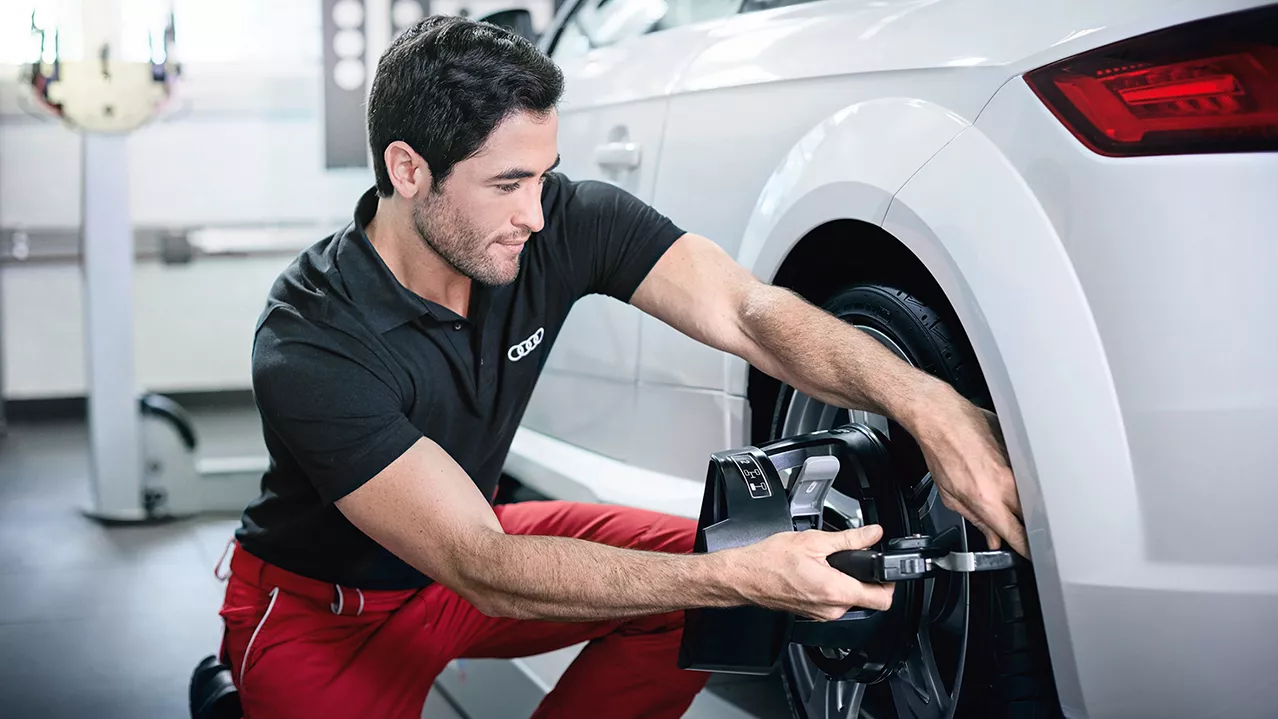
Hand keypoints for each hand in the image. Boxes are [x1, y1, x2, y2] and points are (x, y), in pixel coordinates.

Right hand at [726, 525, 893, 620]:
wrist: (745, 576)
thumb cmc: (770, 561)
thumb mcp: (814, 541)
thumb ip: (850, 539)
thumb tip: (873, 534)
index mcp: (835, 591)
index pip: (883, 599)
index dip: (889, 581)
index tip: (886, 567)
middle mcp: (832, 609)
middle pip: (868, 598)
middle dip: (865, 577)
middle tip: (852, 557)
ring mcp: (822, 614)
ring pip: (850, 598)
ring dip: (847, 581)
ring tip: (829, 563)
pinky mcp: (814, 614)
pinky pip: (835, 602)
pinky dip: (833, 587)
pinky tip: (818, 572)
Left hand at [912, 383, 1029, 557]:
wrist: (943, 418)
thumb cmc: (941, 452)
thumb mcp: (950, 496)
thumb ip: (976, 521)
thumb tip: (993, 539)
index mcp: (988, 501)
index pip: (1018, 536)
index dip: (1027, 550)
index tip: (1031, 556)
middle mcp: (1008, 485)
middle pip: (1034, 519)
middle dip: (1034, 530)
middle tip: (1030, 536)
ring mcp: (1018, 467)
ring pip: (1036, 497)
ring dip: (1032, 507)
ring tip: (1023, 509)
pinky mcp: (1022, 452)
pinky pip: (1031, 475)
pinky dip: (1027, 483)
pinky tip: (1017, 482)